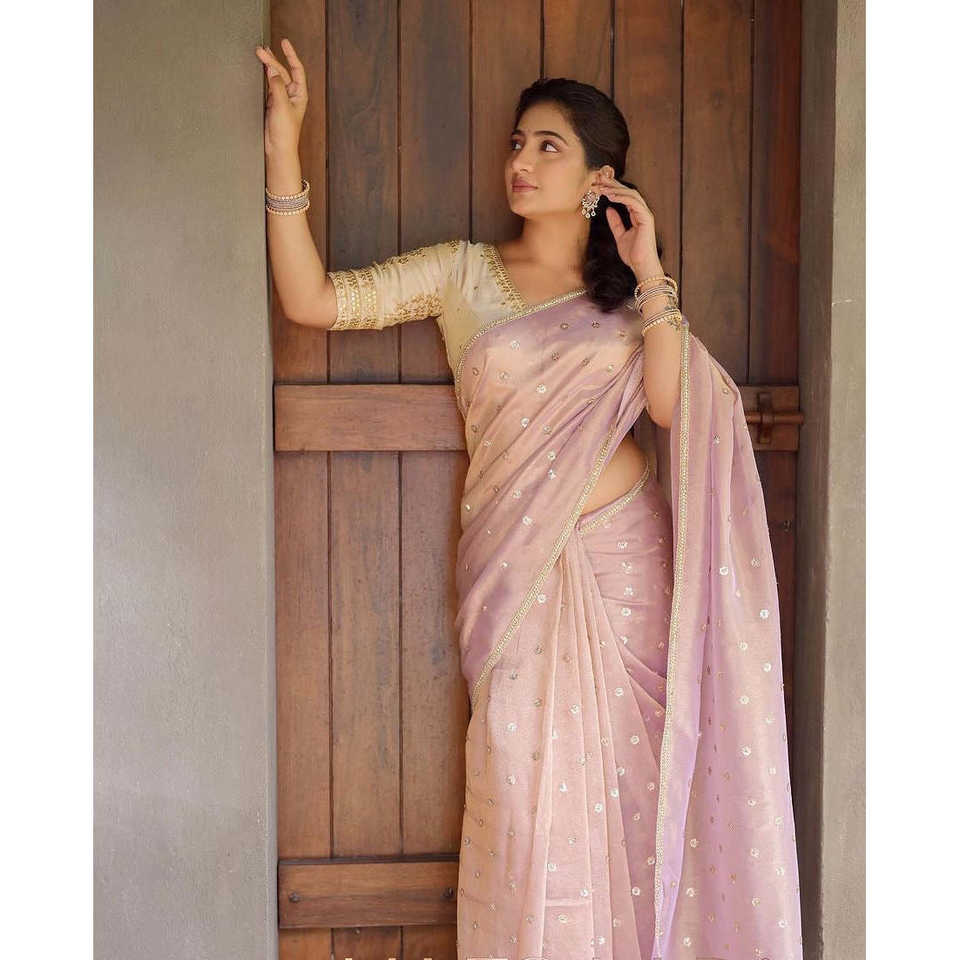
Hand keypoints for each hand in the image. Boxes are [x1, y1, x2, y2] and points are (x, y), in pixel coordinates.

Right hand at [255, 39, 308, 157]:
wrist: (278, 149)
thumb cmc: (285, 132)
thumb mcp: (281, 105)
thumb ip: (277, 85)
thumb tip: (273, 69)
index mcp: (300, 94)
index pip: (297, 69)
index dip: (291, 55)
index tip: (284, 42)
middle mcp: (293, 95)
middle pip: (283, 72)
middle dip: (273, 59)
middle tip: (260, 50)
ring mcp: (282, 99)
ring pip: (275, 78)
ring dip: (268, 66)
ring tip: (260, 53)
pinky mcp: (273, 104)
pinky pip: (270, 85)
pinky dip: (265, 76)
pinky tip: (261, 69)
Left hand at [592, 172, 661, 277]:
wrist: (641, 266)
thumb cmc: (633, 254)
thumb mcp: (620, 236)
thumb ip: (615, 222)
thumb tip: (609, 209)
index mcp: (637, 215)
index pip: (625, 197)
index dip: (613, 189)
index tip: (600, 185)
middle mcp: (642, 212)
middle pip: (628, 192)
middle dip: (613, 184)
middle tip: (599, 178)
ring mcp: (645, 215)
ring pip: (631, 195)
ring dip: (616, 189)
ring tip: (602, 187)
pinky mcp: (646, 218)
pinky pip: (633, 203)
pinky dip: (622, 197)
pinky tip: (611, 195)